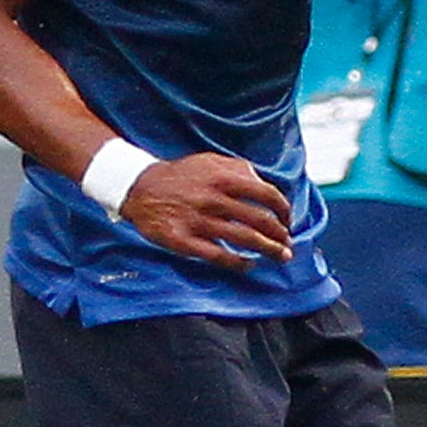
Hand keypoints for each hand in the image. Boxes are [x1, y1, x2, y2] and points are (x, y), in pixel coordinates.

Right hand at [121, 152, 294, 267]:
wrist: (139, 187)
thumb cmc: (181, 176)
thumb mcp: (210, 161)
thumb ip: (239, 170)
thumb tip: (265, 186)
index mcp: (224, 178)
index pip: (267, 195)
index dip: (284, 210)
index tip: (287, 220)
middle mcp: (214, 199)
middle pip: (260, 221)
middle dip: (280, 235)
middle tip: (287, 244)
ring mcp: (199, 221)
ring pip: (245, 240)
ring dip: (269, 250)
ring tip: (280, 256)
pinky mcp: (184, 241)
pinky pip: (219, 256)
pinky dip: (239, 263)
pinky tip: (249, 264)